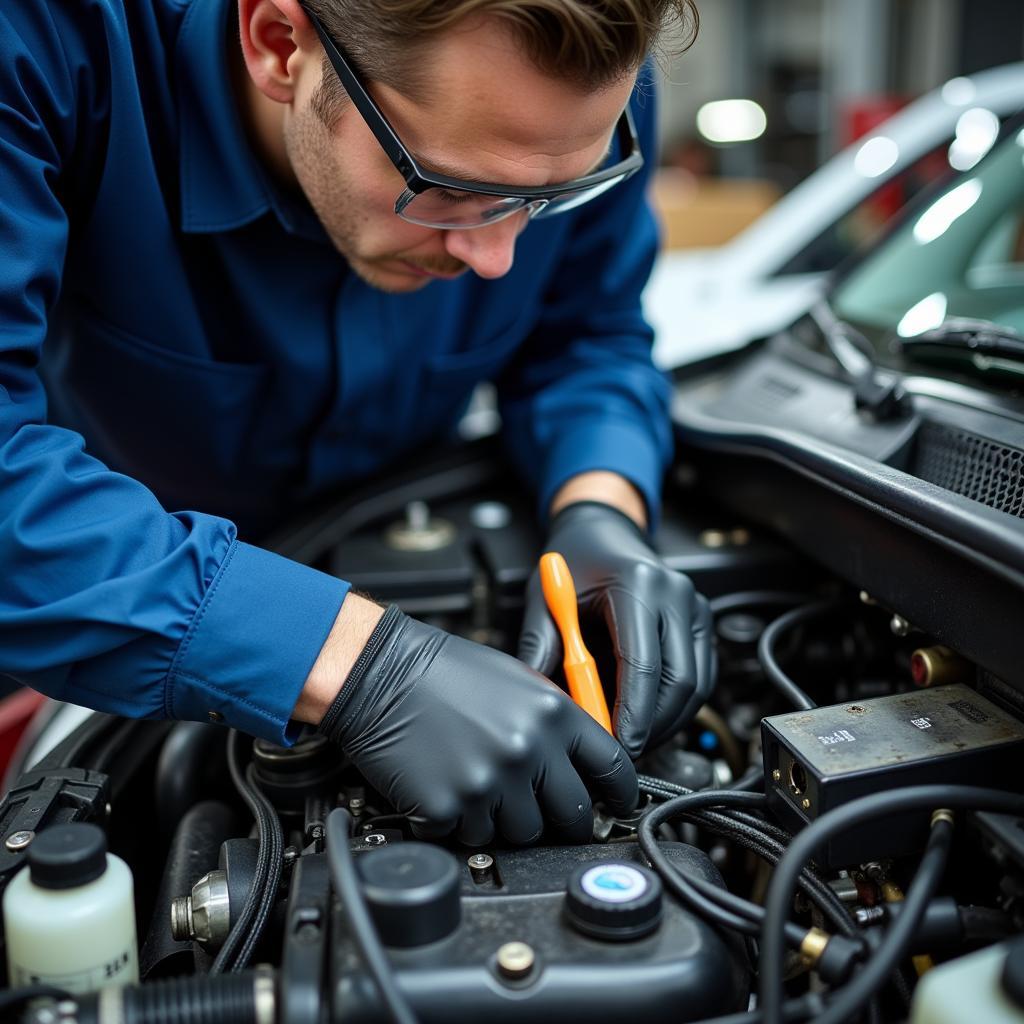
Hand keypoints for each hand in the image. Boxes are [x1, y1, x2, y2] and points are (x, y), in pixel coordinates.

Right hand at [318, 605, 637, 845]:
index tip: (616, 805)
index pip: (612, 767)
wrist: (379, 671)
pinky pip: (472, 838)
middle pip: (572, 814)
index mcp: (551, 713)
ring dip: (505, 819)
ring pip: (523, 834)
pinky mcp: (449, 808)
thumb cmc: (442, 671)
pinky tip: (448, 785)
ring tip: (480, 782)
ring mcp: (489, 782)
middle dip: (563, 819)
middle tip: (543, 808)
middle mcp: (527, 749)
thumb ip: (556, 722)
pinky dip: (461, 822)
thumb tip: (585, 763)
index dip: (620, 793)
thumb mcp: (517, 680)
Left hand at [518, 501, 714, 758]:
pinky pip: (699, 678)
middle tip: (621, 753)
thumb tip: (541, 700)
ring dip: (666, 722)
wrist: (605, 534)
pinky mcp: (701, 625)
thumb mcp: (546, 596)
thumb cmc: (577, 561)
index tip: (618, 745)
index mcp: (638, 583)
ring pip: (694, 686)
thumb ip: (540, 643)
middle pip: (678, 680)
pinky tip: (647, 719)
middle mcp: (675, 594)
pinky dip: (675, 707)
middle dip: (652, 726)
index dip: (632, 712)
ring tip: (631, 740)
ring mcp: (695, 609)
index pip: (642, 662)